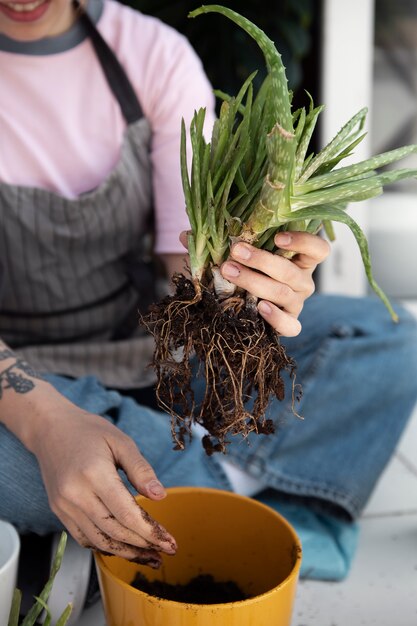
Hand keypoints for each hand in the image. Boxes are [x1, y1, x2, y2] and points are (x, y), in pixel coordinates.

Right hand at [31, 405, 176, 566]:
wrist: (51, 429)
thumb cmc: (89, 431)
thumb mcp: (121, 441)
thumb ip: (141, 469)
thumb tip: (160, 496)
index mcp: (95, 474)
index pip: (127, 514)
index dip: (151, 533)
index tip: (170, 543)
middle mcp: (76, 494)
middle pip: (115, 531)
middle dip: (144, 545)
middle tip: (166, 551)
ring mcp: (64, 505)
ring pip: (99, 540)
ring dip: (126, 553)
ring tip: (149, 556)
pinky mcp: (59, 510)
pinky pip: (83, 537)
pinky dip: (104, 546)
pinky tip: (123, 547)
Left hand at [221, 231, 329, 335]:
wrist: (253, 307)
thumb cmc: (257, 271)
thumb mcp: (261, 255)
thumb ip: (257, 244)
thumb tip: (236, 233)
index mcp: (304, 261)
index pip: (318, 250)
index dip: (303, 242)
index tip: (277, 237)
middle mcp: (304, 282)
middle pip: (290, 272)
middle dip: (260, 260)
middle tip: (236, 251)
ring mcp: (297, 303)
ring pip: (281, 293)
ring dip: (253, 281)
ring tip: (230, 272)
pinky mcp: (290, 323)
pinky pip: (289, 325)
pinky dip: (275, 317)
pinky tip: (260, 307)